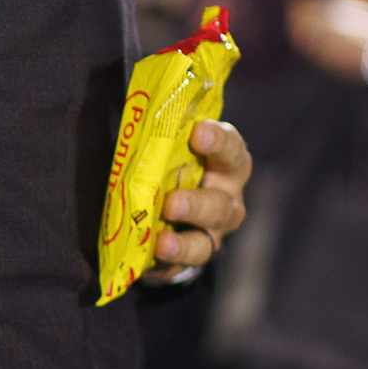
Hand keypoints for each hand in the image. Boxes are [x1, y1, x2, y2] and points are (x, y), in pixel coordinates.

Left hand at [155, 117, 251, 270]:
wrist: (166, 205)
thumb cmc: (169, 163)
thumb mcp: (167, 142)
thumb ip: (160, 128)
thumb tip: (136, 103)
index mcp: (225, 163)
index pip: (231, 149)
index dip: (218, 141)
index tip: (199, 132)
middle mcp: (226, 198)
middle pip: (221, 203)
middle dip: (198, 203)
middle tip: (174, 202)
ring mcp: (211, 232)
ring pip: (207, 240)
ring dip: (184, 243)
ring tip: (163, 243)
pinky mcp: (189, 258)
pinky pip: (182, 265)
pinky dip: (167, 263)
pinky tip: (152, 258)